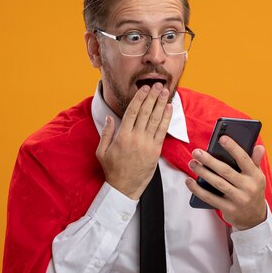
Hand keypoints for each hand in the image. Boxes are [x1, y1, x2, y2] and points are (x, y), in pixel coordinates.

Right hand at [96, 83, 172, 199]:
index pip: (132, 112)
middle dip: (152, 97)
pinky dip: (166, 119)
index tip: (144, 88)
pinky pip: (162, 131)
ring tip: (165, 92)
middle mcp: (135, 138)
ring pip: (155, 119)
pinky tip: (169, 108)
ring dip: (161, 104)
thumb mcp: (102, 151)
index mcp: (122, 136)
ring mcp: (147, 144)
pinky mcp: (155, 151)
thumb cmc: (112, 169)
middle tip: (158, 85)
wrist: (124, 187)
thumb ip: (106, 133)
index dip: (139, 98)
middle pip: (146, 112)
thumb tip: (109, 118)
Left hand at [185, 136, 266, 229]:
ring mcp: (239, 199)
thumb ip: (255, 161)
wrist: (254, 219)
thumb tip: (258, 147)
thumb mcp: (257, 177)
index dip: (233, 148)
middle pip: (226, 171)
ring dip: (202, 172)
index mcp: (256, 176)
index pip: (244, 159)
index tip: (221, 138)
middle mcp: (248, 187)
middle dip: (209, 160)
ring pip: (217, 183)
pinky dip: (197, 189)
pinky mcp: (229, 209)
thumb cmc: (252, 190)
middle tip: (196, 152)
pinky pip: (210, 198)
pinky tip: (189, 181)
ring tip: (192, 163)